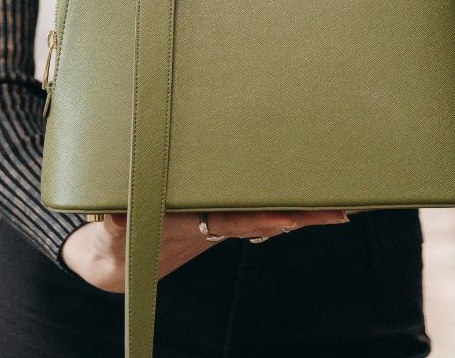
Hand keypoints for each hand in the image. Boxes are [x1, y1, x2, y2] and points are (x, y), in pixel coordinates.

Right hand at [61, 208, 351, 292]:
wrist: (125, 256)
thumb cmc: (121, 236)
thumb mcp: (115, 230)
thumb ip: (115, 222)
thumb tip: (112, 216)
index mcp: (195, 225)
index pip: (235, 223)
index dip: (261, 221)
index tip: (287, 221)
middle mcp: (218, 222)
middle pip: (267, 219)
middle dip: (302, 217)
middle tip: (340, 212)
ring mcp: (223, 216)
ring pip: (269, 212)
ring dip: (303, 210)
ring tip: (342, 202)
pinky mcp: (222, 208)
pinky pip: (258, 205)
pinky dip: (285, 203)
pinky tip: (311, 198)